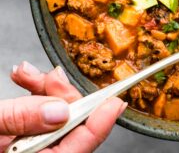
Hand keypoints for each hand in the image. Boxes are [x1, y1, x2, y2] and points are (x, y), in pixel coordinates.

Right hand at [0, 61, 126, 152]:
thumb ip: (20, 118)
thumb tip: (59, 110)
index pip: (81, 144)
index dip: (102, 121)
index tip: (117, 101)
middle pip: (71, 123)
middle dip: (66, 95)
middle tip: (53, 78)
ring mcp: (31, 144)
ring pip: (55, 113)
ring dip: (44, 88)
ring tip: (27, 75)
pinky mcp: (23, 133)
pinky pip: (38, 111)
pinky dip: (33, 92)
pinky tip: (24, 79)